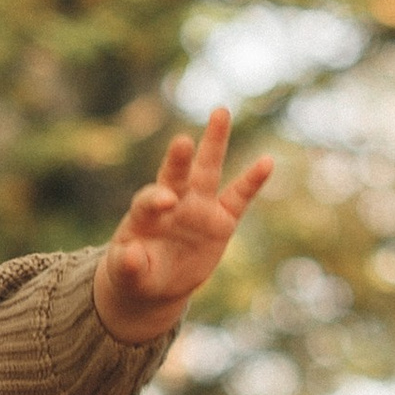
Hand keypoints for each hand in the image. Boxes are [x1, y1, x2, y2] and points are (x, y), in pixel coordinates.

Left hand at [93, 106, 271, 347]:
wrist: (157, 282)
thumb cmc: (136, 273)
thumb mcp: (127, 276)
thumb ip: (127, 265)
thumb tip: (129, 255)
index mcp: (145, 214)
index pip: (149, 199)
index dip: (155, 198)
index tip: (165, 201)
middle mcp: (173, 201)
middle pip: (176, 173)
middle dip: (179, 158)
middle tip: (183, 141)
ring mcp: (198, 207)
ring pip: (208, 170)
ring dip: (214, 142)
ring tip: (220, 112)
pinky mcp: (221, 220)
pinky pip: (239, 197)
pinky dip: (252, 181)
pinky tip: (267, 162)